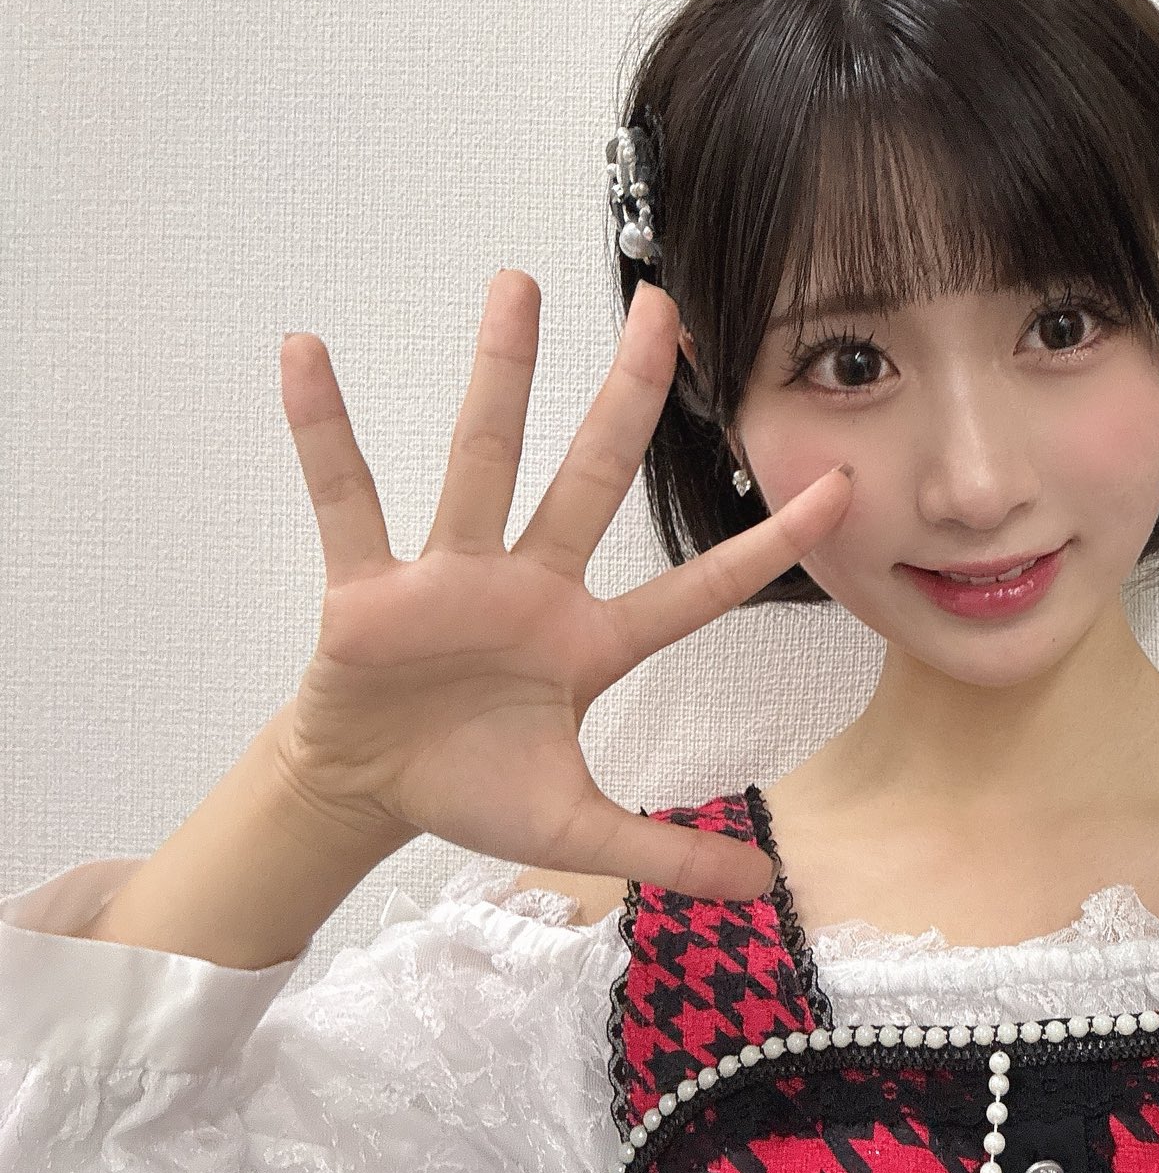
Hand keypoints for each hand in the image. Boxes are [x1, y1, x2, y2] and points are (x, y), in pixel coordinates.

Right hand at [270, 269, 849, 900]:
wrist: (368, 791)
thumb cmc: (473, 790)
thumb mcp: (579, 830)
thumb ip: (668, 853)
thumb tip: (762, 891)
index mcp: (593, 643)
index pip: (700, 588)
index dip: (769, 543)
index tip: (839, 484)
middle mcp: (532, 588)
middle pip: (595, 476)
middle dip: (631, 395)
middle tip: (665, 305)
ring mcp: (452, 577)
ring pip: (483, 460)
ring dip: (499, 374)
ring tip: (518, 281)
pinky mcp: (370, 587)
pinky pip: (347, 499)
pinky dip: (324, 432)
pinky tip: (306, 353)